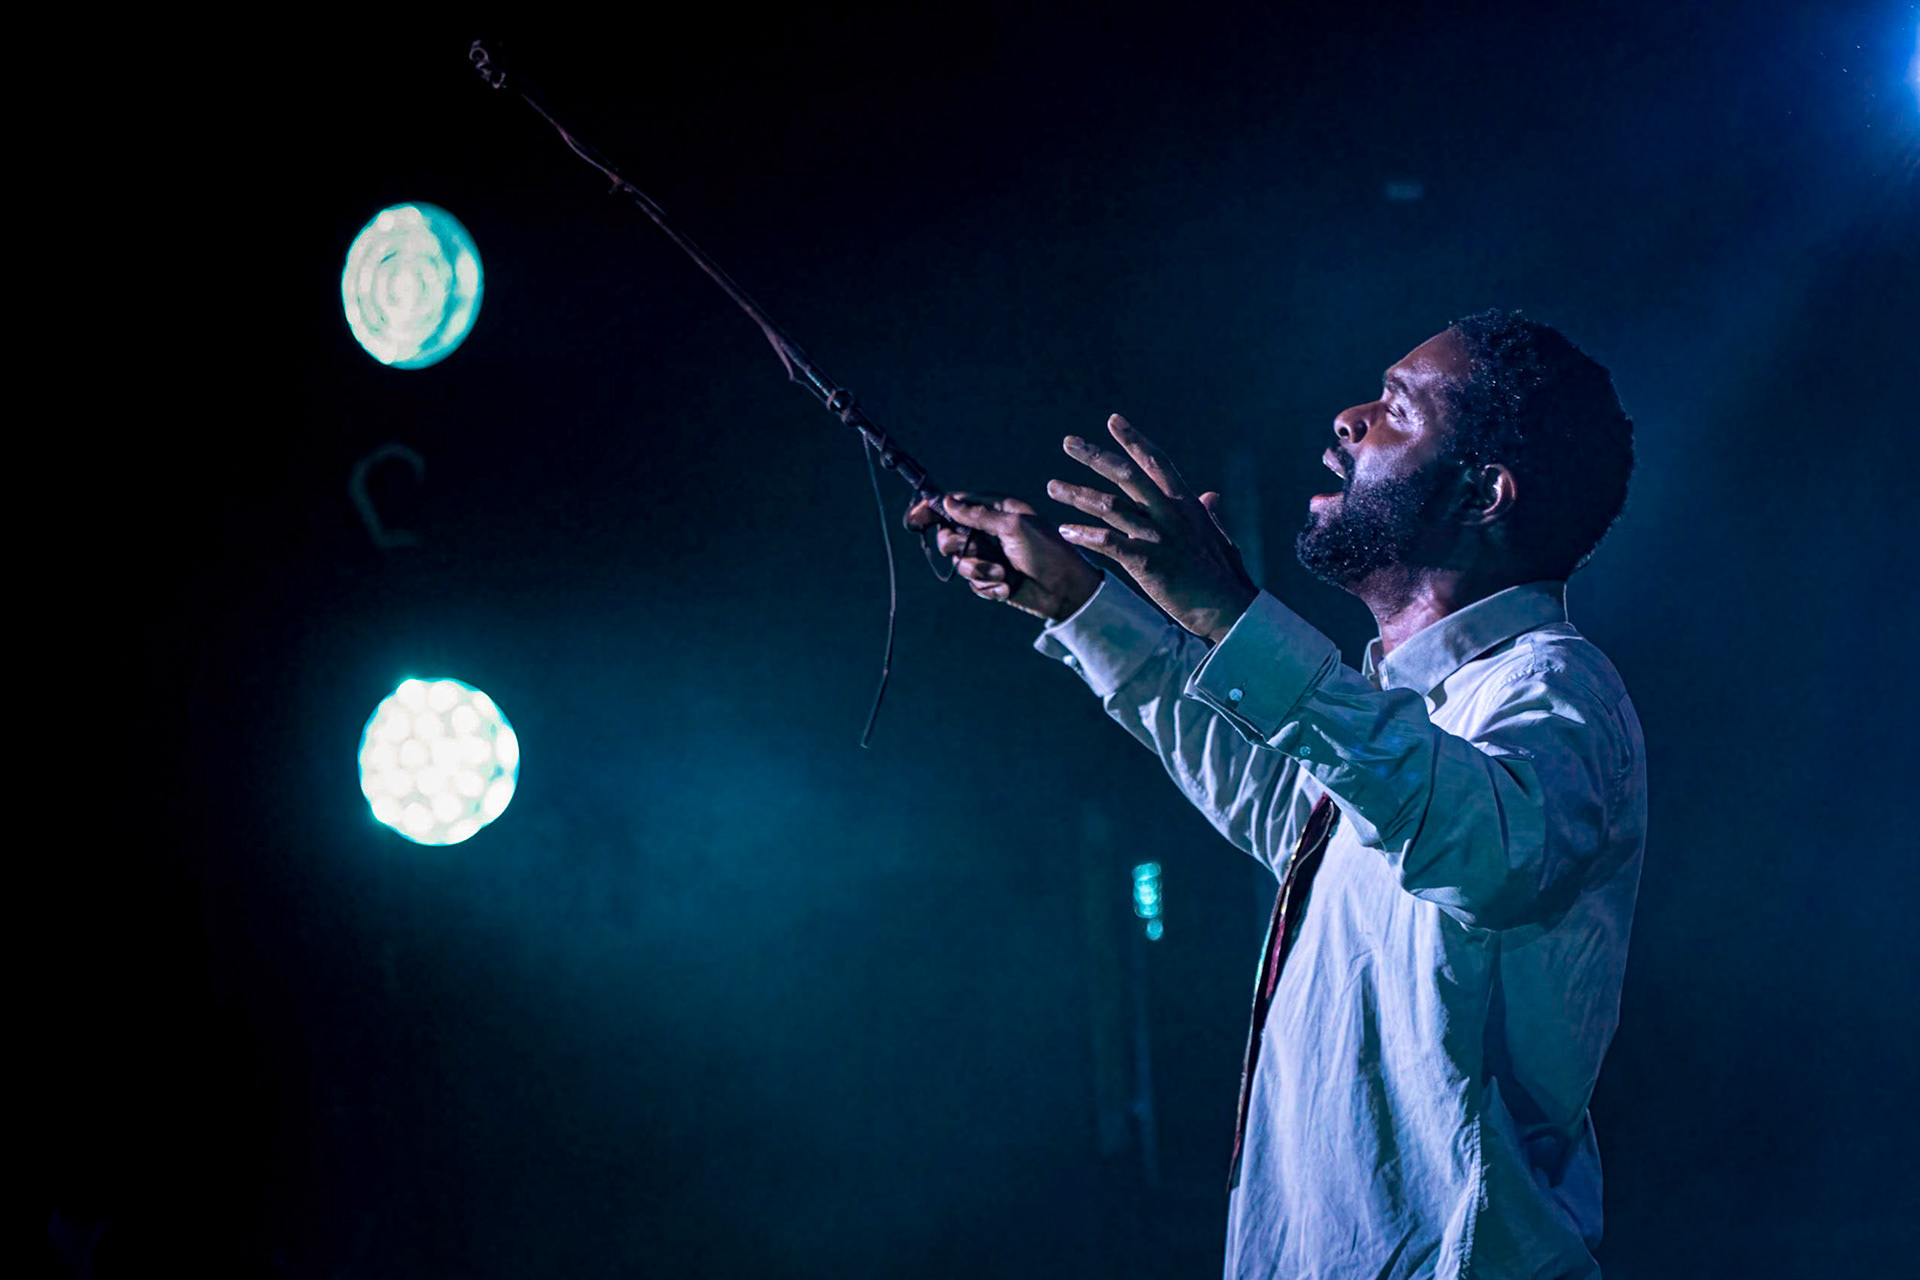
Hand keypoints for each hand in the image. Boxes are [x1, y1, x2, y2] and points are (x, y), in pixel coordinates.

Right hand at [907, 492, 1103, 621]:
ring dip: (980, 571)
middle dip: (958, 546)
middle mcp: (989, 531)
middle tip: (970, 549)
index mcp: (996, 510)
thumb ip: (978, 515)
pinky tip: (1009, 587)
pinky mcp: (992, 579)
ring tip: (1003, 574)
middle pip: (949, 535)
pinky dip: (990, 587)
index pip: (956, 504)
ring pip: (960, 564)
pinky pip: (974, 584)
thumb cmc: (1047, 551)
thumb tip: (947, 501)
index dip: (932, 510)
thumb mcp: (1014, 527)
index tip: (914, 518)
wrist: (1066, 591)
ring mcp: (990, 556)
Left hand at [1048, 414, 1257, 641]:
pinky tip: (1065, 530)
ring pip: (1111, 506)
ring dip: (1078, 494)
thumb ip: (1209, 514)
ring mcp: (1160, 536)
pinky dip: (1085, 535)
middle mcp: (1172, 513)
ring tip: (1052, 487)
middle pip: (1127, 475)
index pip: (1157, 462)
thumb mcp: (1219, 537)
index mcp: (1187, 504)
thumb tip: (1211, 495)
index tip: (1113, 420)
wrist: (1231, 608)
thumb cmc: (1225, 577)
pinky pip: (1109, 542)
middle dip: (1096, 455)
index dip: (1135, 440)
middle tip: (1068, 441)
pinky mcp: (1149, 562)